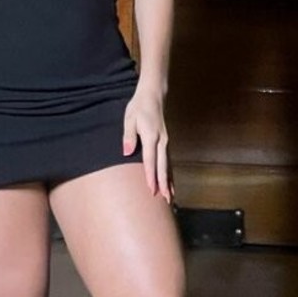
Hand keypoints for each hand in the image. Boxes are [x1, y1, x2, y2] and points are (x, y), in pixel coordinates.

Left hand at [122, 87, 173, 201]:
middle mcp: (162, 141)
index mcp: (151, 136)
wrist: (153, 96)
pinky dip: (170, 173)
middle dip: (164, 184)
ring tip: (170, 197)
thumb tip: (126, 152)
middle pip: (163, 166)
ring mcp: (166, 142)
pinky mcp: (166, 142)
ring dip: (170, 182)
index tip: (151, 190)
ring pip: (169, 165)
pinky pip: (169, 161)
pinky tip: (171, 183)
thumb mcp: (129, 119)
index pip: (150, 160)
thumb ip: (128, 136)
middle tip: (165, 200)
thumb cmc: (138, 107)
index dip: (150, 176)